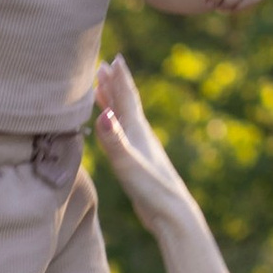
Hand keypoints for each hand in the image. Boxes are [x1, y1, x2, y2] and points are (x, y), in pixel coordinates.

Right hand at [89, 59, 203, 241]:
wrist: (171, 214)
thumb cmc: (151, 190)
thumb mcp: (129, 164)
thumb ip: (115, 140)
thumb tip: (103, 115)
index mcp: (138, 130)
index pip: (127, 97)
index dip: (119, 77)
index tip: (112, 57)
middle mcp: (140, 135)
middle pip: (125, 102)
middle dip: (113, 83)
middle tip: (102, 65)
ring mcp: (140, 148)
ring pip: (124, 117)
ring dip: (113, 102)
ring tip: (102, 90)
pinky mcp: (137, 162)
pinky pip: (122, 134)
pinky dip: (114, 125)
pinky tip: (112, 129)